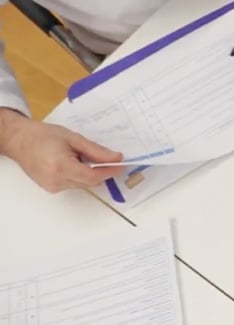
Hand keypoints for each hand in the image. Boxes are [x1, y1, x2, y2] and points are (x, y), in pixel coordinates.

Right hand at [0, 108, 123, 192]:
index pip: (93, 176)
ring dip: (90, 173)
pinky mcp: (51, 188)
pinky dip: (80, 175)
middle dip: (102, 171)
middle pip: (90, 182)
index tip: (121, 165)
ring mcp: (52, 187)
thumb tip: (116, 158)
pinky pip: (73, 184)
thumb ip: (96, 150)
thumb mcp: (73, 138)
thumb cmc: (44, 136)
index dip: (109, 171)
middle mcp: (56, 181)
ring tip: (82, 156)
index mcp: (61, 167)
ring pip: (83, 184)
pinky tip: (74, 162)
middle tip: (110, 158)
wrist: (20, 140)